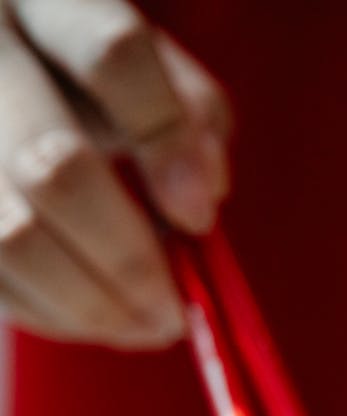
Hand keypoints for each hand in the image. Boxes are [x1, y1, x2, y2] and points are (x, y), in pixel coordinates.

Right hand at [0, 0, 230, 348]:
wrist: (5, 94)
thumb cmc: (94, 92)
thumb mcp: (155, 78)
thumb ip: (192, 120)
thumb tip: (199, 199)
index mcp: (46, 2)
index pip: (113, 58)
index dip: (167, 144)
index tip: (200, 217)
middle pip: (54, 166)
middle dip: (128, 258)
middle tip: (173, 310)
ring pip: (11, 236)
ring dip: (89, 304)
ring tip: (142, 325)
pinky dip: (51, 314)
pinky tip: (91, 316)